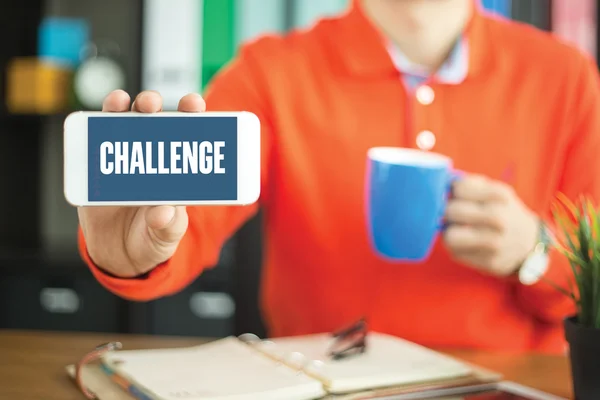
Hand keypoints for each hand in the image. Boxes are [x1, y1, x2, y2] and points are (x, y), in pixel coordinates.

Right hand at [77, 90, 205, 277]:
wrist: (118, 254)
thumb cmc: (151, 239)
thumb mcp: (165, 237)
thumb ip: (168, 226)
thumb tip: (163, 212)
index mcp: (177, 171)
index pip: (187, 136)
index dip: (191, 116)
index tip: (194, 104)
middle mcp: (152, 158)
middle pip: (155, 122)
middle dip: (156, 106)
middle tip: (152, 103)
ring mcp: (124, 159)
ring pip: (126, 124)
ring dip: (127, 108)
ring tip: (127, 104)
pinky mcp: (99, 168)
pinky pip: (98, 141)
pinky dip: (101, 123)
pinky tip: (105, 114)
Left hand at [443, 174, 538, 276]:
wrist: (529, 242)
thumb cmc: (502, 211)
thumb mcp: (493, 191)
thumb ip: (469, 184)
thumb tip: (441, 183)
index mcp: (499, 195)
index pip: (459, 188)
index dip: (452, 192)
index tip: (455, 196)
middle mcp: (498, 218)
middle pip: (451, 211)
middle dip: (447, 212)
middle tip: (453, 214)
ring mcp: (494, 242)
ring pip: (449, 236)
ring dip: (449, 232)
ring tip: (457, 229)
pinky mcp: (488, 262)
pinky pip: (455, 253)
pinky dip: (457, 248)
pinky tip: (467, 244)